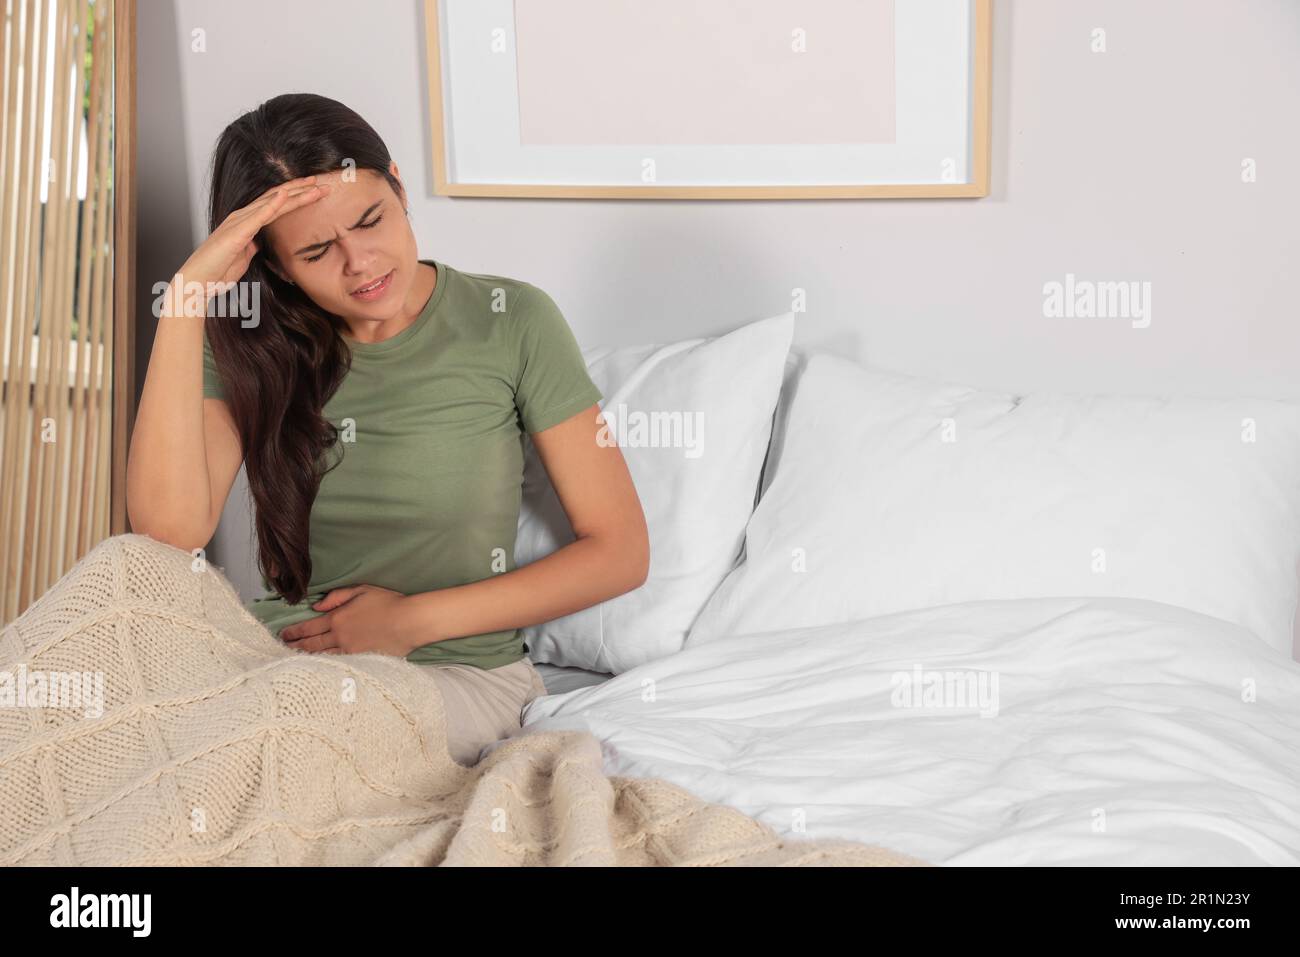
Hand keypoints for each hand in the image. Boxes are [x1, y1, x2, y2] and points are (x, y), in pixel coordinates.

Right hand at [178, 175, 331, 292]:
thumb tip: (259, 242)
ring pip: (272, 203)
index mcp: (246, 222)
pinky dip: (272, 205)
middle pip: (276, 198)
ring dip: (294, 193)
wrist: (197, 281)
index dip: (296, 196)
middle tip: (323, 182)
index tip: (315, 191)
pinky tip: (285, 196)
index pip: (275, 204)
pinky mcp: (236, 233)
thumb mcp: (243, 256)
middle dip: (301, 190)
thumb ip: (252, 245)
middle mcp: (242, 217)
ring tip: (313, 185)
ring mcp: (238, 223)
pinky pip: (257, 217)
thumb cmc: (217, 270)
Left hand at [277, 584, 416, 657]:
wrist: (408, 622)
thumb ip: (337, 597)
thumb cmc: (388, 602)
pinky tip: (317, 666)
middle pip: (311, 644)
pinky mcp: (360, 660)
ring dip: (306, 657)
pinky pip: (337, 664)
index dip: (293, 632)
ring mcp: (349, 650)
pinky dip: (323, 665)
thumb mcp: (361, 590)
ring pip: (321, 656)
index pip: (308, 627)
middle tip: (284, 650)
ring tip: (295, 659)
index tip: (283, 635)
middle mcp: (339, 636)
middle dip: (295, 646)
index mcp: (337, 617)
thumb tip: (316, 606)